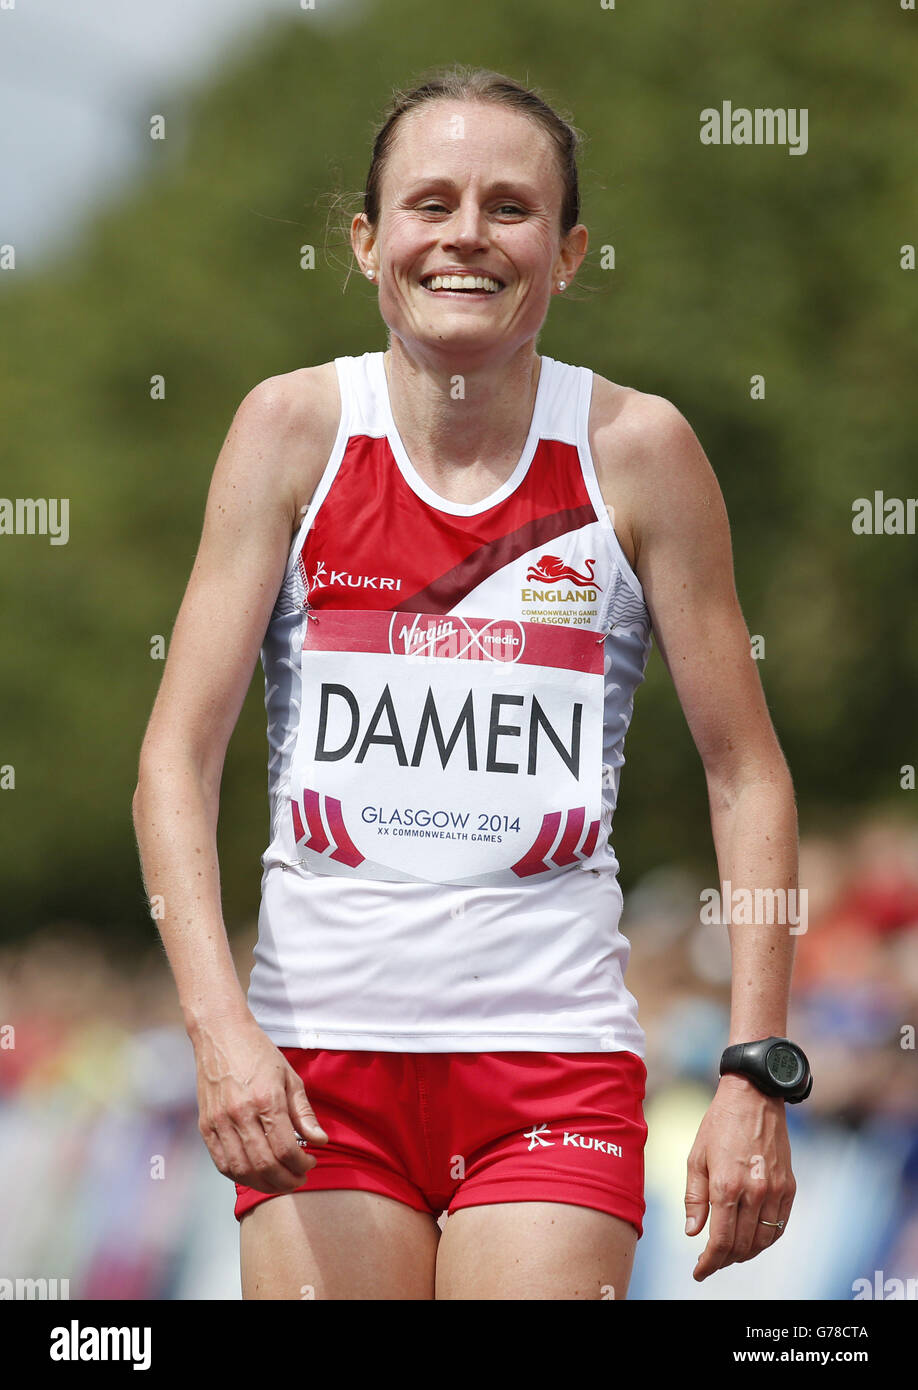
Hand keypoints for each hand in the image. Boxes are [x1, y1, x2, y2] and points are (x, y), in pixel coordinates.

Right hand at [191, 1013, 328, 1192]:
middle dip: (286, 1180)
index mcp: (266, 1099)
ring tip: (280, 1181)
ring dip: (264, 1183)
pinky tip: (256, 1174)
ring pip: (242, 1170)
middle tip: (299, 1179)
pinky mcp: (205, 1125)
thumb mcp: (290, 1076)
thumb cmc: (258, 1053)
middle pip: (265, 1165)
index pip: (286, 1148)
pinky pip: (222, 1163)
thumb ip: (304, 1112)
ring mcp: (219, 1121)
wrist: (220, 1034)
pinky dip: (240, 1175)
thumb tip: (319, 1141)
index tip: (311, 1163)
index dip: (301, 1164)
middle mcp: (240, 1113)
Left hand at [684, 1073, 795, 1280]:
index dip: (709, 1263)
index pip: (720, 1241)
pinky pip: (780, 1226)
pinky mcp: (789, 1187)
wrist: (754, 1096)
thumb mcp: (696, 1157)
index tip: (699, 1272)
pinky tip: (753, 1240)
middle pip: (742, 1246)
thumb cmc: (719, 1124)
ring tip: (729, 1254)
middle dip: (724, 1261)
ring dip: (745, 1254)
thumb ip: (694, 1198)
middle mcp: (754, 1192)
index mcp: (727, 1185)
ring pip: (763, 1241)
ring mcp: (775, 1191)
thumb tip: (693, 1233)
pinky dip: (766, 1240)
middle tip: (710, 1262)